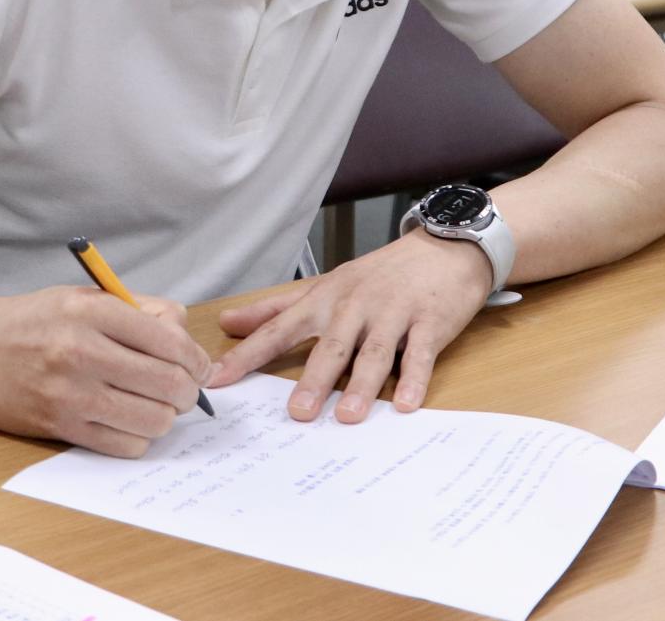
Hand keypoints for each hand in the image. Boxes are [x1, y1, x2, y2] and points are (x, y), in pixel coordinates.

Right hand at [0, 286, 211, 457]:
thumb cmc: (35, 321)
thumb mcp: (85, 298)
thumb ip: (139, 310)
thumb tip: (186, 338)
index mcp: (92, 311)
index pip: (169, 340)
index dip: (196, 358)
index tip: (199, 366)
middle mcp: (81, 351)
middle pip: (168, 382)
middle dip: (188, 391)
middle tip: (185, 391)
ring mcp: (69, 393)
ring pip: (152, 418)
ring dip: (166, 417)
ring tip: (158, 406)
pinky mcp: (58, 426)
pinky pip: (123, 445)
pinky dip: (138, 437)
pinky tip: (130, 422)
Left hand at [209, 232, 490, 423]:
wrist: (444, 248)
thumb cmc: (380, 274)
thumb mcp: (325, 285)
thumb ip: (276, 309)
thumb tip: (227, 323)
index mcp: (326, 299)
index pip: (280, 329)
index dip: (249, 354)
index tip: (219, 379)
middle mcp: (356, 306)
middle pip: (331, 345)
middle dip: (314, 379)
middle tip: (297, 413)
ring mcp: (394, 313)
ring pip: (374, 352)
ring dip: (362, 385)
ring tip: (348, 416)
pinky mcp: (430, 322)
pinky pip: (421, 353)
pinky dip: (415, 379)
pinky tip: (407, 404)